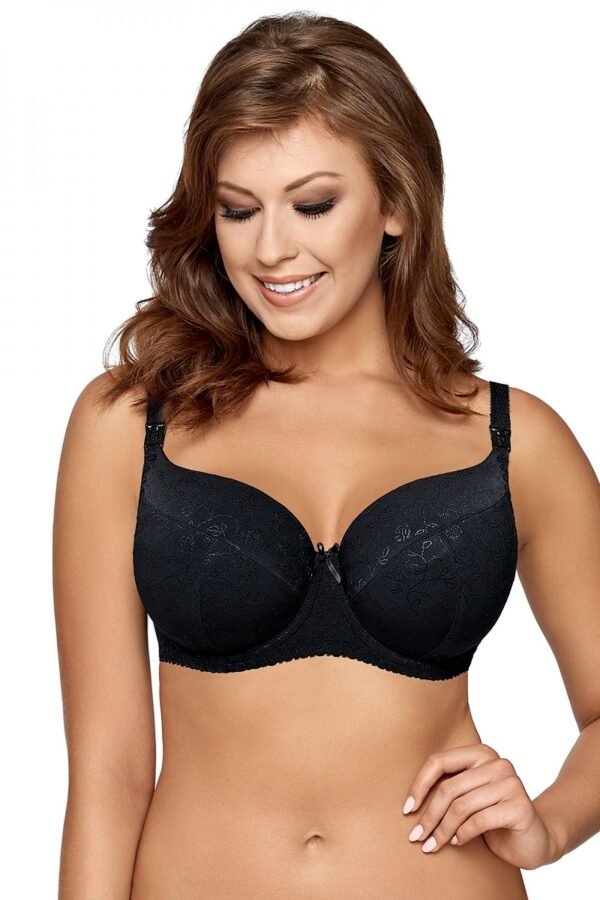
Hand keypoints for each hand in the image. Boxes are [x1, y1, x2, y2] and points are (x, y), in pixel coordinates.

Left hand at [403, 743, 561, 869]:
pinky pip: (478, 821)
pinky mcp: (519, 806)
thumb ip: (448, 789)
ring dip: (442, 830)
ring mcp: (511, 783)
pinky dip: (462, 834)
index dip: (419, 785)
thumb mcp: (468, 798)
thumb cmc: (493, 818)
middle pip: (449, 788)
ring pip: (461, 806)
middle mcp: (498, 763)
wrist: (535, 839)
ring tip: (433, 844)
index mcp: (481, 753)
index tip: (407, 809)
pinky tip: (456, 842)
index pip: (439, 761)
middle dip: (429, 815)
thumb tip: (408, 803)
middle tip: (416, 837)